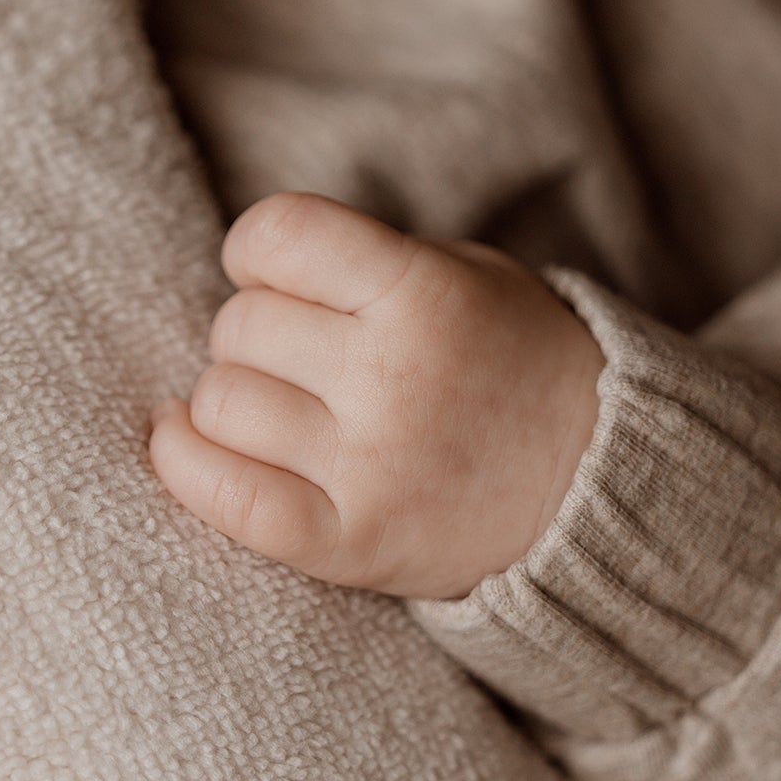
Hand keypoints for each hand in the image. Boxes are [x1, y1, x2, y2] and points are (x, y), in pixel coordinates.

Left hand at [149, 192, 603, 600]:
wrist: (599, 492)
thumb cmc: (514, 367)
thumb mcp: (467, 276)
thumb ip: (364, 262)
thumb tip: (242, 270)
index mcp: (426, 293)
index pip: (277, 236)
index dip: (257, 250)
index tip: (275, 273)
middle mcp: (396, 376)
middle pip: (240, 327)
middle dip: (255, 335)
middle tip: (303, 359)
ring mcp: (373, 466)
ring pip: (221, 405)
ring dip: (231, 400)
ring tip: (281, 408)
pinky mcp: (352, 544)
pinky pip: (228, 498)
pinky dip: (185, 465)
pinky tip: (180, 439)